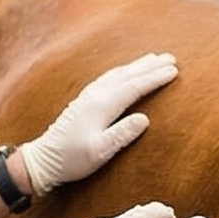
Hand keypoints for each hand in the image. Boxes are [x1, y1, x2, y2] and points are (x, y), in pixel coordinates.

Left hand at [18, 53, 177, 196]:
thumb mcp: (99, 152)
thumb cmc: (72, 159)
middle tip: (171, 58)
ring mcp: (88, 96)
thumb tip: (144, 119)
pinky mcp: (84, 100)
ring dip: (137, 65)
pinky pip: (108, 78)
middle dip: (150, 66)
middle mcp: (95, 95)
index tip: (174, 71)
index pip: (134, 87)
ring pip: (117, 74)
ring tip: (154, 59)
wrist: (44, 159)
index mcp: (101, 106)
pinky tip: (126, 72)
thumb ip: (122, 134)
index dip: (155, 78)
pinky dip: (123, 71)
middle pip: (127, 75)